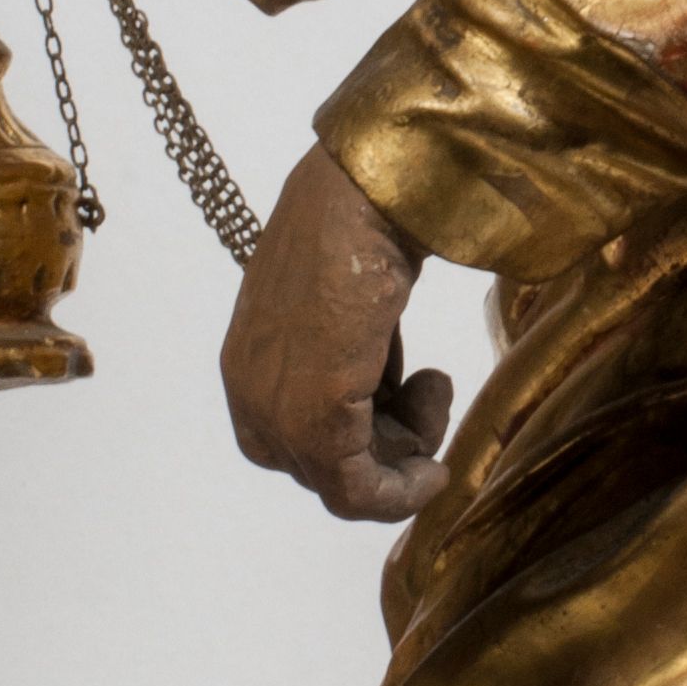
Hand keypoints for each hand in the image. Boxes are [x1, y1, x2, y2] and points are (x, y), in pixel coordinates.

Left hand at [221, 146, 453, 523]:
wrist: (365, 193)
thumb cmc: (361, 223)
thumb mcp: (344, 299)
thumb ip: (346, 349)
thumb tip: (379, 380)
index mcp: (248, 356)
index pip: (291, 437)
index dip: (357, 433)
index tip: (409, 400)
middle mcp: (248, 389)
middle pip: (317, 465)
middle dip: (382, 447)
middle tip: (428, 390)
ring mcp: (276, 407)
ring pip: (341, 485)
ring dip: (404, 456)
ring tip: (436, 386)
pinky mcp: (314, 417)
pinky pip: (357, 491)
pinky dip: (402, 492)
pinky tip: (437, 469)